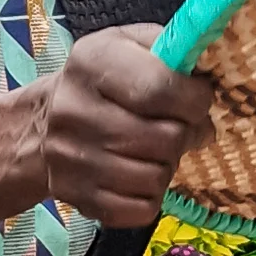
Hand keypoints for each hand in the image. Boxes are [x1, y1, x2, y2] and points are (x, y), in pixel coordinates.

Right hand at [36, 27, 217, 223]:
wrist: (46, 120)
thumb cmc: (105, 79)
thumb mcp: (133, 44)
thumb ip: (173, 51)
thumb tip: (210, 76)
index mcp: (91, 62)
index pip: (159, 89)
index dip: (195, 100)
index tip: (199, 100)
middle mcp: (72, 109)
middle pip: (163, 138)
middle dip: (186, 135)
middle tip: (182, 129)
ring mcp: (68, 156)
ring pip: (155, 178)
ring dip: (168, 167)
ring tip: (158, 152)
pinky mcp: (73, 194)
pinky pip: (138, 211)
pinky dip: (151, 197)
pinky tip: (142, 176)